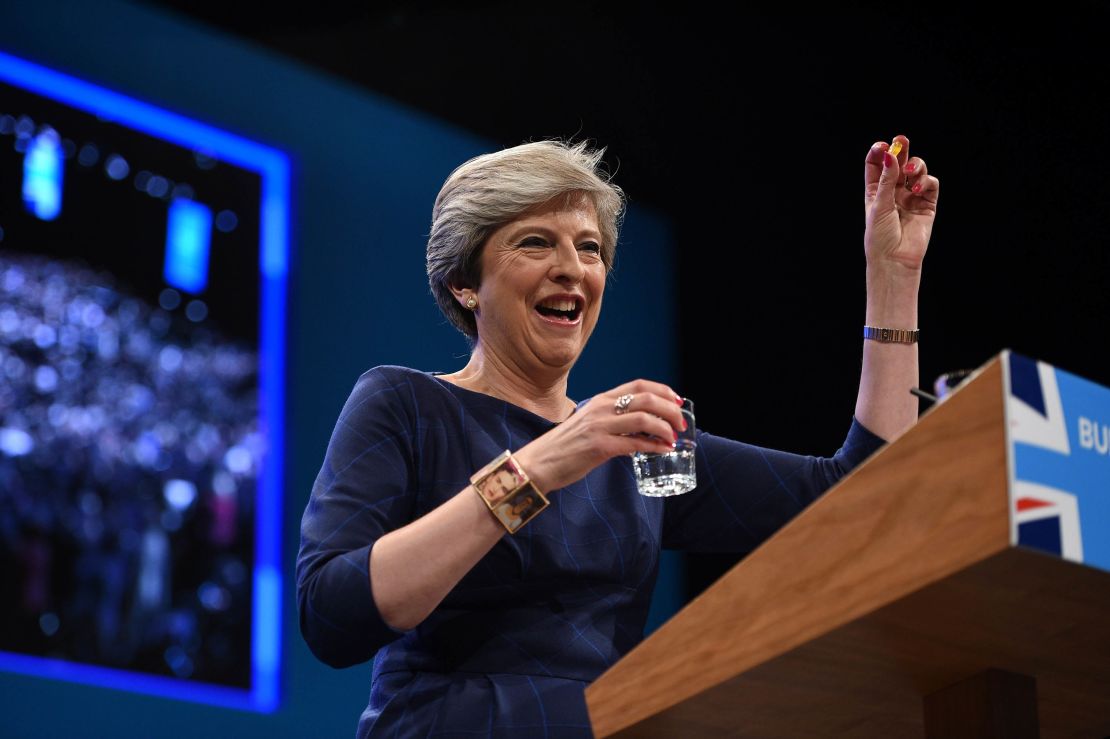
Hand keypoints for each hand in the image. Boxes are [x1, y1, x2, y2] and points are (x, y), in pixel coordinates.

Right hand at [513, 379, 685, 493]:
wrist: (538, 462)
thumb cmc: (564, 446)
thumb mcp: (588, 424)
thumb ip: (611, 421)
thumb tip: (640, 430)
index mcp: (600, 400)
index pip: (638, 385)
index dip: (663, 391)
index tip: (677, 401)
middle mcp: (601, 408)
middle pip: (646, 399)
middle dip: (670, 409)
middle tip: (681, 422)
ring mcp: (600, 426)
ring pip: (644, 418)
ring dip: (665, 428)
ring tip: (673, 438)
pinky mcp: (599, 447)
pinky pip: (635, 443)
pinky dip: (654, 446)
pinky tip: (662, 450)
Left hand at [863, 135, 939, 272]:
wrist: (895, 260)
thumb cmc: (880, 237)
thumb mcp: (879, 205)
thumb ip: (886, 180)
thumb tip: (889, 155)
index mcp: (876, 191)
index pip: (877, 165)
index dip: (880, 153)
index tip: (883, 145)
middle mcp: (894, 192)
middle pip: (898, 164)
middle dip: (901, 150)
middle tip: (901, 139)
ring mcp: (911, 197)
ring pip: (917, 171)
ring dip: (915, 165)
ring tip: (910, 171)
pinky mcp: (927, 205)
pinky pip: (930, 185)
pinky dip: (926, 181)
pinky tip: (917, 189)